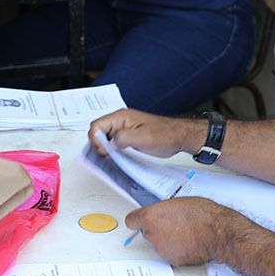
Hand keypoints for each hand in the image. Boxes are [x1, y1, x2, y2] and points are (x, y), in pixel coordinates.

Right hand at [89, 108, 204, 157]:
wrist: (179, 137)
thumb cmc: (165, 134)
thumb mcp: (143, 138)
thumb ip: (123, 138)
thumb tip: (109, 143)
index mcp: (121, 117)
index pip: (96, 125)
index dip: (95, 139)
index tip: (104, 151)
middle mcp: (120, 121)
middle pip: (98, 132)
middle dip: (98, 145)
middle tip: (108, 156)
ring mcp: (124, 129)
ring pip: (104, 138)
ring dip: (105, 149)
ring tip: (112, 158)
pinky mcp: (128, 137)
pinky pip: (113, 143)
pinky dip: (111, 151)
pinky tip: (116, 159)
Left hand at [125, 198, 238, 264]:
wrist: (218, 232)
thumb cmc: (203, 215)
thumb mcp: (179, 202)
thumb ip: (164, 209)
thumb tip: (162, 213)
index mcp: (151, 216)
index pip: (131, 220)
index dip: (138, 220)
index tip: (140, 221)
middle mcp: (152, 234)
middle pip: (147, 232)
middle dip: (157, 229)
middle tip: (173, 225)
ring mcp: (161, 249)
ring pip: (159, 244)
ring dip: (167, 241)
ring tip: (185, 233)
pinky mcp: (171, 260)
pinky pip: (170, 254)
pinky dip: (177, 251)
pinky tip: (189, 243)